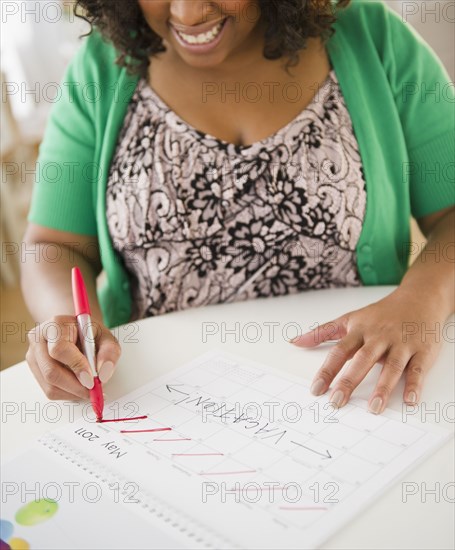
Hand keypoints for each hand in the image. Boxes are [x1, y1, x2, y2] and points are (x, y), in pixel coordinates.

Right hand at [26, 315, 120, 399]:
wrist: (76, 332)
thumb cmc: (90, 334)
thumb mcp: (106, 336)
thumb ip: (109, 352)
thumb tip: (103, 375)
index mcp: (55, 324)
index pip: (59, 349)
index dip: (76, 366)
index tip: (92, 379)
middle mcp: (39, 339)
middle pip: (51, 371)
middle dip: (75, 386)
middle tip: (93, 390)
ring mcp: (33, 356)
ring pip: (50, 385)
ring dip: (73, 392)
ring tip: (89, 387)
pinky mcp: (35, 370)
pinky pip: (49, 391)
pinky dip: (68, 394)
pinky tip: (79, 386)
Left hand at [290, 289, 444, 413]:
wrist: (419, 298)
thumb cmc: (381, 314)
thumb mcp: (349, 318)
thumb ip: (322, 332)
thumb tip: (294, 341)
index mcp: (360, 330)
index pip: (340, 351)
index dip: (327, 370)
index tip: (316, 389)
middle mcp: (379, 337)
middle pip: (362, 359)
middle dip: (349, 381)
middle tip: (337, 402)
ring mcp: (401, 343)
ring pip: (392, 366)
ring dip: (383, 387)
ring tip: (373, 408)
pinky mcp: (422, 350)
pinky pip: (418, 369)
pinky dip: (414, 384)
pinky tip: (410, 401)